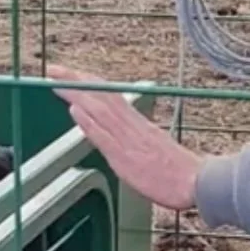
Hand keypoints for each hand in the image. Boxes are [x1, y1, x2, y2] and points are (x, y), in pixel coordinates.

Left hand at [47, 64, 203, 211]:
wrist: (195, 182)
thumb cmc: (178, 171)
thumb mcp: (154, 148)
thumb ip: (135, 140)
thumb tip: (120, 137)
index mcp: (138, 124)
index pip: (109, 96)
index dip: (89, 83)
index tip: (71, 74)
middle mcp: (131, 127)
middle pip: (101, 96)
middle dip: (76, 80)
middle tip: (53, 68)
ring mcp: (128, 141)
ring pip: (99, 110)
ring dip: (76, 94)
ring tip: (56, 80)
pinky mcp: (126, 158)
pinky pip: (104, 136)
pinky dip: (89, 121)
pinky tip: (75, 110)